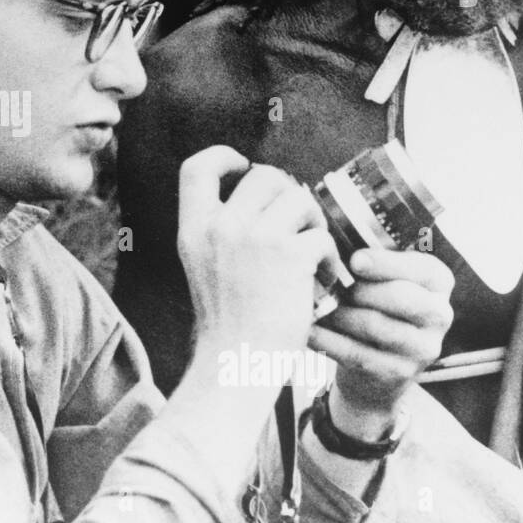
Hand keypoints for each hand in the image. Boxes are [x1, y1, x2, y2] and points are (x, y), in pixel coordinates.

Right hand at [177, 147, 338, 370]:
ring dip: (313, 223)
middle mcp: (220, 227)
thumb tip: (265, 192)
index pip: (197, 167)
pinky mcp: (289, 256)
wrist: (236, 364)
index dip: (224, 157)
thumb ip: (220, 229)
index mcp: (193, 229)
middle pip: (263, 175)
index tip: (243, 169)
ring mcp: (254, 239)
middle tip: (296, 224)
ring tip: (312, 254)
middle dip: (287, 193)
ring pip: (299, 198)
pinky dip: (329, 258)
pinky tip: (322, 280)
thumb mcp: (203, 266)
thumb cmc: (228, 322)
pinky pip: (321, 235)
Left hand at [310, 248, 453, 436]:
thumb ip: (369, 257)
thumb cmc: (372, 306)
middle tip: (329, 284)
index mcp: (438, 281)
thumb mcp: (382, 279)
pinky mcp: (400, 373)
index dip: (386, 263)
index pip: (421, 268)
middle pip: (402, 297)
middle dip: (361, 289)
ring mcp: (423, 348)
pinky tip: (308, 330)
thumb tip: (334, 230)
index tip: (355, 260)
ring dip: (338, 314)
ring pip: (376, 325)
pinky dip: (329, 340)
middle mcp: (440, 314)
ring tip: (312, 304)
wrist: (376, 369)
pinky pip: (358, 353)